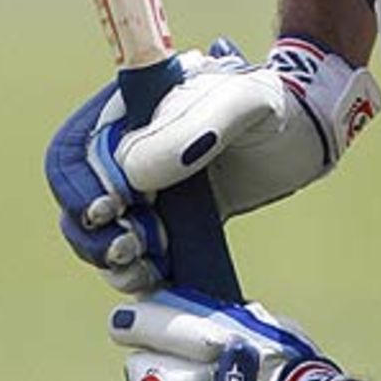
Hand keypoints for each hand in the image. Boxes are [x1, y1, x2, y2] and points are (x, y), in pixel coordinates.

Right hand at [46, 37, 380, 290]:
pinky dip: (138, 272)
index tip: (112, 209)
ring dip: (111, 258)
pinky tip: (157, 278)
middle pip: (77, 199)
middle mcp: (125, 150)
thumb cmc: (272, 104)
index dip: (80, 187)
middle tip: (129, 248)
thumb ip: (191, 127)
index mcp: (126, 113)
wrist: (307, 128)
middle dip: (91, 232)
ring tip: (144, 267)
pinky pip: (137, 253)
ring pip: (100, 233)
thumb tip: (131, 177)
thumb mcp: (239, 102)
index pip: (73, 153)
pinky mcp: (170, 220)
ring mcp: (146, 187)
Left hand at [110, 288, 365, 380]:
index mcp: (221, 345)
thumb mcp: (268, 329)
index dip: (137, 324)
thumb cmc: (296, 369)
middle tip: (145, 363)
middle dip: (143, 365)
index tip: (121, 324)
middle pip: (149, 373)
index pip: (163, 328)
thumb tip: (197, 316)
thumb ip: (230, 324)